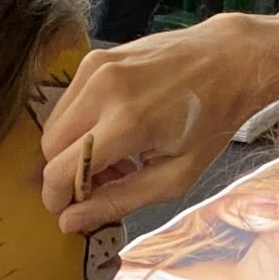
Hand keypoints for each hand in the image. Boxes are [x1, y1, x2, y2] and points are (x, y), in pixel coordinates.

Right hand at [39, 13, 278, 234]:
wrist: (229, 58)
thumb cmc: (211, 122)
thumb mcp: (175, 176)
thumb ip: (120, 200)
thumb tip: (71, 221)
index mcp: (126, 122)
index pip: (61, 169)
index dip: (57, 198)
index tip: (69, 212)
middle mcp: (102, 90)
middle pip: (49, 147)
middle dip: (65, 175)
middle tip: (102, 186)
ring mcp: (95, 68)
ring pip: (54, 124)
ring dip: (72, 150)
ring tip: (114, 160)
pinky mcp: (95, 57)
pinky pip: (69, 102)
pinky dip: (80, 125)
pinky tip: (114, 133)